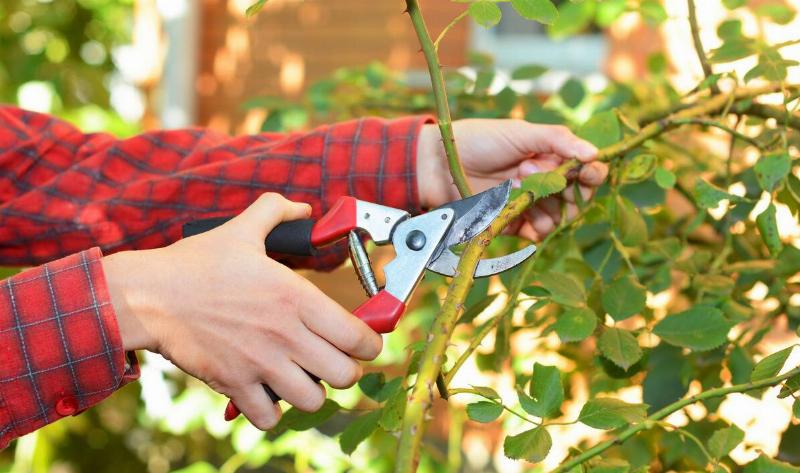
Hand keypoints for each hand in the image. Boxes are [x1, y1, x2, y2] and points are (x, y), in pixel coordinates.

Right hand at [103, 193, 382, 429]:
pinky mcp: (234, 385)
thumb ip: (277, 211)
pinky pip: (269, 418)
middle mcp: (286, 334)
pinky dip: (272, 412)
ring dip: (311, 392)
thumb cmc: (197, 264)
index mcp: (296, 297)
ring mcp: (260, 363)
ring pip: (313, 401)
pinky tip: (268, 393)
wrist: (149, 295)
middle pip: (344, 375)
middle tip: (333, 360)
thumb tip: (303, 207)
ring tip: (302, 378)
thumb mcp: (242, 229)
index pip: (358, 337)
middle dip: (345, 370)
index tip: (364, 343)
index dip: (370, 344)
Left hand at [416, 119, 608, 238]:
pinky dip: (536, 226)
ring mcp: (529, 205)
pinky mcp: (513, 223)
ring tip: (517, 183)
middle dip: (566, 189)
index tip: (590, 172)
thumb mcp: (521, 132)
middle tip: (533, 171)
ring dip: (545, 203)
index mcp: (550, 157)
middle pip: (576, 198)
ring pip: (559, 217)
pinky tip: (520, 210)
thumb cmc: (479, 140)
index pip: (585, 171)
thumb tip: (595, 153)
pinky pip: (537, 233)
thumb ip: (558, 140)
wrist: (440, 164)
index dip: (592, 174)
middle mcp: (544, 182)